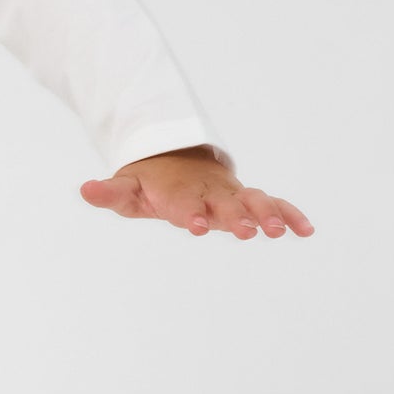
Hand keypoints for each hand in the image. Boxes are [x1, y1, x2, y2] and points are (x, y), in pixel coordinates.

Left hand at [79, 145, 313, 238]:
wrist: (176, 161)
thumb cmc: (150, 183)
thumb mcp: (127, 189)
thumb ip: (111, 193)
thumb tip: (86, 189)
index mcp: (179, 193)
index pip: (184, 205)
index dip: (190, 214)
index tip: (196, 225)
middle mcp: (209, 193)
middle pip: (223, 204)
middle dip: (236, 217)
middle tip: (247, 232)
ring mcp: (230, 194)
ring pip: (253, 201)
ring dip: (267, 215)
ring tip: (280, 232)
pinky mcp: (247, 198)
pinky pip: (272, 203)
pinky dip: (289, 214)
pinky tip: (307, 231)